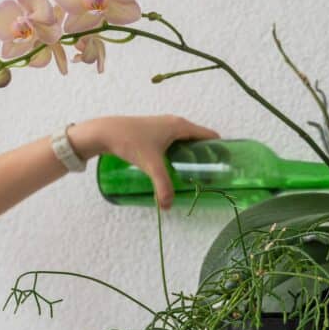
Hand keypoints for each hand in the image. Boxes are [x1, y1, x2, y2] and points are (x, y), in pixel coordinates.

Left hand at [94, 114, 219, 209]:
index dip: (219, 151)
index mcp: (181, 126)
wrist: (104, 132)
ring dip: (190, 157)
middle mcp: (174, 123)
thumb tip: (168, 206)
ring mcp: (163, 126)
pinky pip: (173, 143)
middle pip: (198, 140)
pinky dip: (177, 154)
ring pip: (184, 142)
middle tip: (208, 177)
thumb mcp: (150, 165)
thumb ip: (162, 186)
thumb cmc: (130, 142)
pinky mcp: (152, 132)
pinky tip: (172, 169)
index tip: (223, 168)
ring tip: (192, 176)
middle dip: (205, 157)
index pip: (210, 136)